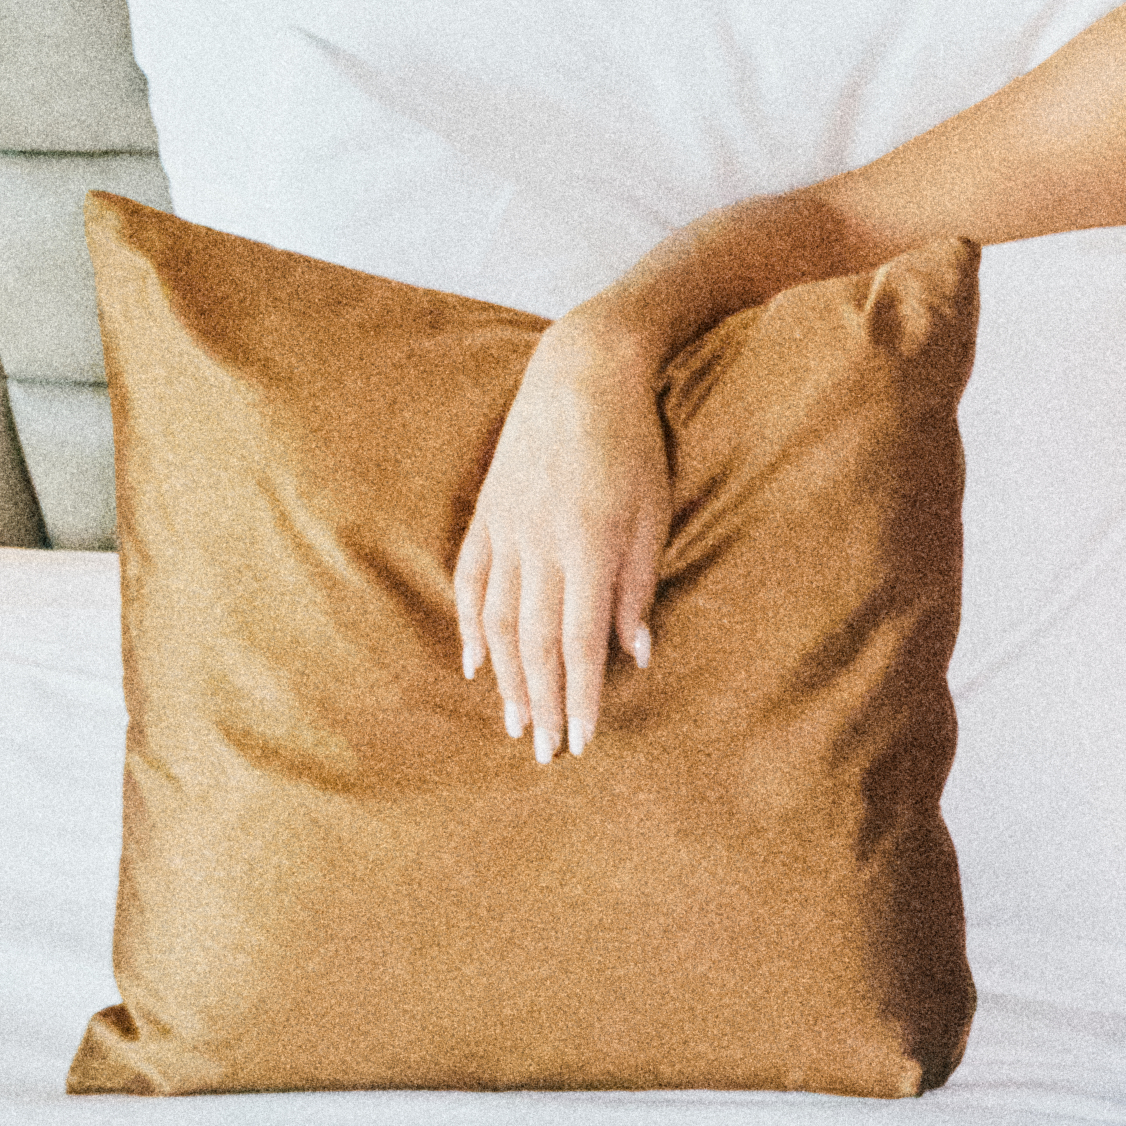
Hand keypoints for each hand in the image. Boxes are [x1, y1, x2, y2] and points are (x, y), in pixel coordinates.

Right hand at [453, 313, 671, 761]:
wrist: (581, 372)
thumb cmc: (634, 443)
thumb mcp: (655, 513)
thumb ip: (639, 586)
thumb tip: (634, 654)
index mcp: (587, 548)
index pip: (580, 644)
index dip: (580, 698)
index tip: (582, 741)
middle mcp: (539, 546)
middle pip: (534, 644)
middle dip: (541, 703)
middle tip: (544, 753)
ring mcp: (506, 530)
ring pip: (497, 620)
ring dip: (506, 678)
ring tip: (514, 722)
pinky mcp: (488, 514)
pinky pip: (471, 580)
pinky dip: (470, 625)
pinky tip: (474, 663)